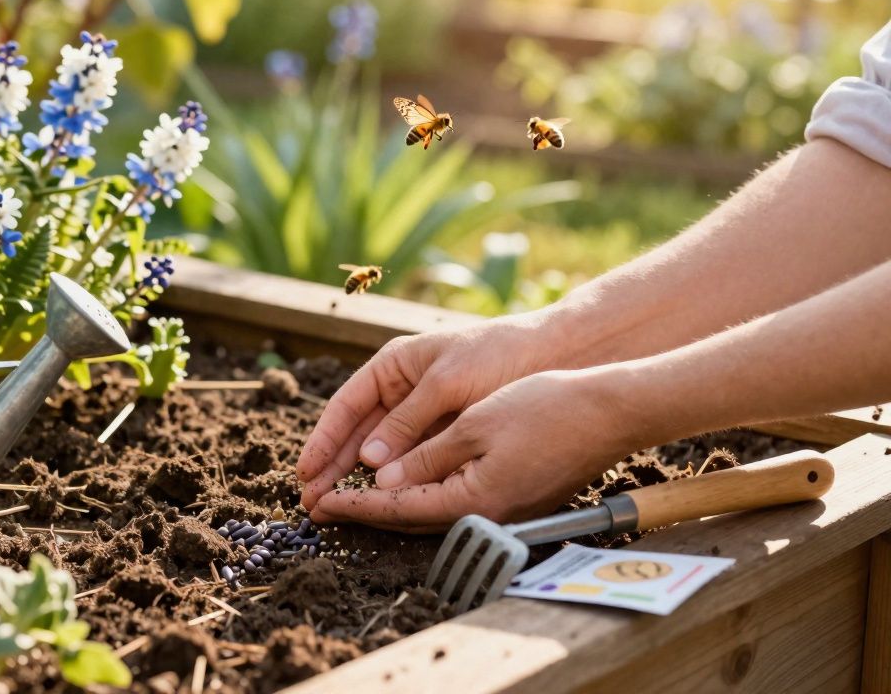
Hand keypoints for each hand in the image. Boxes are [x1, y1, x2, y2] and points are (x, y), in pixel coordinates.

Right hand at [295, 315, 552, 510]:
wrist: (556, 355)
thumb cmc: (498, 355)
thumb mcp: (447, 383)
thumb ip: (408, 421)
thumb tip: (369, 461)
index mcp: (393, 367)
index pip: (346, 406)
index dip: (323, 441)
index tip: (305, 472)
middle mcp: (402, 393)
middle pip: (357, 435)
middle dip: (332, 468)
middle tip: (310, 503)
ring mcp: (422, 417)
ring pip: (380, 453)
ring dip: (355, 480)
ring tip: (332, 508)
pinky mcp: (444, 437)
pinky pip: (410, 462)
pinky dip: (393, 482)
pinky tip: (378, 502)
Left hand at [307, 369, 638, 531]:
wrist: (610, 411)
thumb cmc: (545, 408)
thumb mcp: (474, 423)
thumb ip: (426, 455)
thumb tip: (384, 483)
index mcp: (472, 500)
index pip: (397, 508)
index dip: (354, 503)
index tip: (318, 500)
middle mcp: (486, 516)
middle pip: (409, 519)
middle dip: (362, 510)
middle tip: (319, 505)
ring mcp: (503, 512)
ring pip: (431, 513)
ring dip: (388, 506)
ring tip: (349, 497)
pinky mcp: (514, 501)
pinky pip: (454, 503)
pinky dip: (420, 496)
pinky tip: (403, 485)